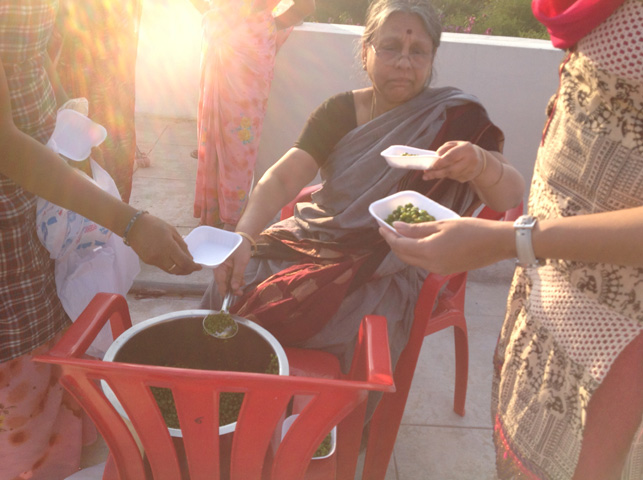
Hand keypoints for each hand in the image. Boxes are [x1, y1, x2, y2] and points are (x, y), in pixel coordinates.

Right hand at [126, 213, 200, 274]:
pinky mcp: (148, 262)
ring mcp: (153, 261)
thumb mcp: (172, 231)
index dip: (193, 267)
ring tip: (185, 266)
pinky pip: (163, 267)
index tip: (199, 266)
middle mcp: (160, 256)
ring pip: (170, 271)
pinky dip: (171, 266)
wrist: (133, 226)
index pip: (184, 262)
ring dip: (179, 270)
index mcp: (168, 246)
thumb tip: (190, 258)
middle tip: (193, 268)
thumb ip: (182, 245)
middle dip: (187, 271)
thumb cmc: (154, 225)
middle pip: (178, 270)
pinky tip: (174, 262)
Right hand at [213, 238, 252, 296]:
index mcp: (219, 265)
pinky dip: (236, 280)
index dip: (223, 290)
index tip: (227, 298)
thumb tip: (234, 288)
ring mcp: (224, 268)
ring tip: (243, 284)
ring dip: (235, 284)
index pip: (219, 281)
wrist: (244, 238)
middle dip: (231, 288)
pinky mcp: (229, 267)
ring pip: (228, 280)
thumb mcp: (241, 262)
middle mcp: (220, 268)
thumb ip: (237, 275)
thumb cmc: (241, 247)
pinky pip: (231, 276)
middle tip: (240, 293)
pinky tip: (242, 281)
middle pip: (224, 282)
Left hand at [378, 217, 512, 273]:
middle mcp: (430, 264)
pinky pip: (424, 263)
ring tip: (401, 235)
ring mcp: (438, 270)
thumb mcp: (442, 224)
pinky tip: (417, 243)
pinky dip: (416, 253)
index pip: (400, 245)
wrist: (496, 243)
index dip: (388, 236)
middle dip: (394, 244)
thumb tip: (397, 228)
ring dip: (404, 249)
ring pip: (413, 261)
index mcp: (428, 251)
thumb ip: (417, 228)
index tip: (381, 226)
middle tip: (388, 230)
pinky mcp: (445, 271)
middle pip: (404, 256)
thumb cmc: (471, 229)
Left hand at [421, 141, 481, 182]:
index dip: (440, 162)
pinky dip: (447, 175)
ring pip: (451, 175)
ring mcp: (470, 170)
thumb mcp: (455, 144)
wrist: (479, 160)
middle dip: (436, 173)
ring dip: (440, 175)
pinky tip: (445, 172)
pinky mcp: (468, 178)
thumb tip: (436, 156)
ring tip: (430, 174)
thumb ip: (445, 148)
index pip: (451, 157)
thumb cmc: (463, 150)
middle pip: (450, 169)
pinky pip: (454, 178)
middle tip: (425, 175)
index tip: (430, 166)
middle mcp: (470, 160)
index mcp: (466, 149)